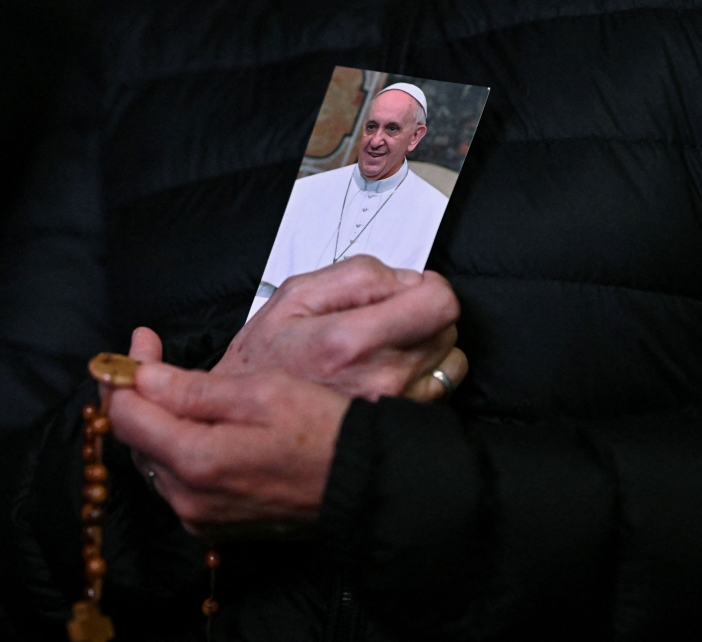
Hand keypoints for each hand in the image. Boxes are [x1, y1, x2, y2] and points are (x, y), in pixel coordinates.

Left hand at [109, 362, 349, 537]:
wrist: (361, 484)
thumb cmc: (322, 431)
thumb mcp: (262, 393)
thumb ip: (194, 389)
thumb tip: (143, 378)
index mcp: (196, 461)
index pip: (126, 415)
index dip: (126, 374)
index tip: (141, 340)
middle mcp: (187, 498)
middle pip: (136, 439)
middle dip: (138, 394)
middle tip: (152, 354)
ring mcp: (199, 516)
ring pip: (155, 459)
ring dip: (156, 420)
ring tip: (173, 384)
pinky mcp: (213, 524)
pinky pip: (177, 481)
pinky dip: (176, 447)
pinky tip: (196, 422)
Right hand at [215, 255, 464, 400]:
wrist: (252, 426)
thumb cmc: (266, 362)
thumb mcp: (294, 297)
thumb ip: (357, 275)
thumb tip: (406, 278)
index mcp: (352, 339)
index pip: (439, 302)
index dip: (428, 287)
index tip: (408, 291)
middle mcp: (382, 376)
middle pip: (447, 327)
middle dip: (422, 313)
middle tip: (386, 319)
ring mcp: (395, 404)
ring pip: (449, 357)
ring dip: (427, 344)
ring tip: (389, 346)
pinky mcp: (399, 421)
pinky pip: (440, 387)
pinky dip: (424, 373)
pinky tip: (390, 371)